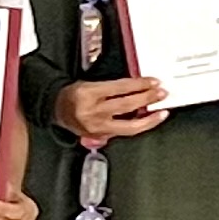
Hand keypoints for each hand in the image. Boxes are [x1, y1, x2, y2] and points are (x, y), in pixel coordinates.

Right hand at [55, 77, 169, 142]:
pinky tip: (148, 122)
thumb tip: (138, 88)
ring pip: (129, 125)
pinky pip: (125, 133)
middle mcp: (93, 111)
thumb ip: (113, 87)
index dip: (140, 85)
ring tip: (161, 112)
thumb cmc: (74, 95)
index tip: (153, 82)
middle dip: (147, 98)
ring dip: (149, 119)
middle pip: (127, 105)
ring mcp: (98, 127)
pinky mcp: (100, 137)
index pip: (121, 88)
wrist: (58, 110)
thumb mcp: (90, 83)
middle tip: (161, 93)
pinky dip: (139, 127)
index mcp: (89, 93)